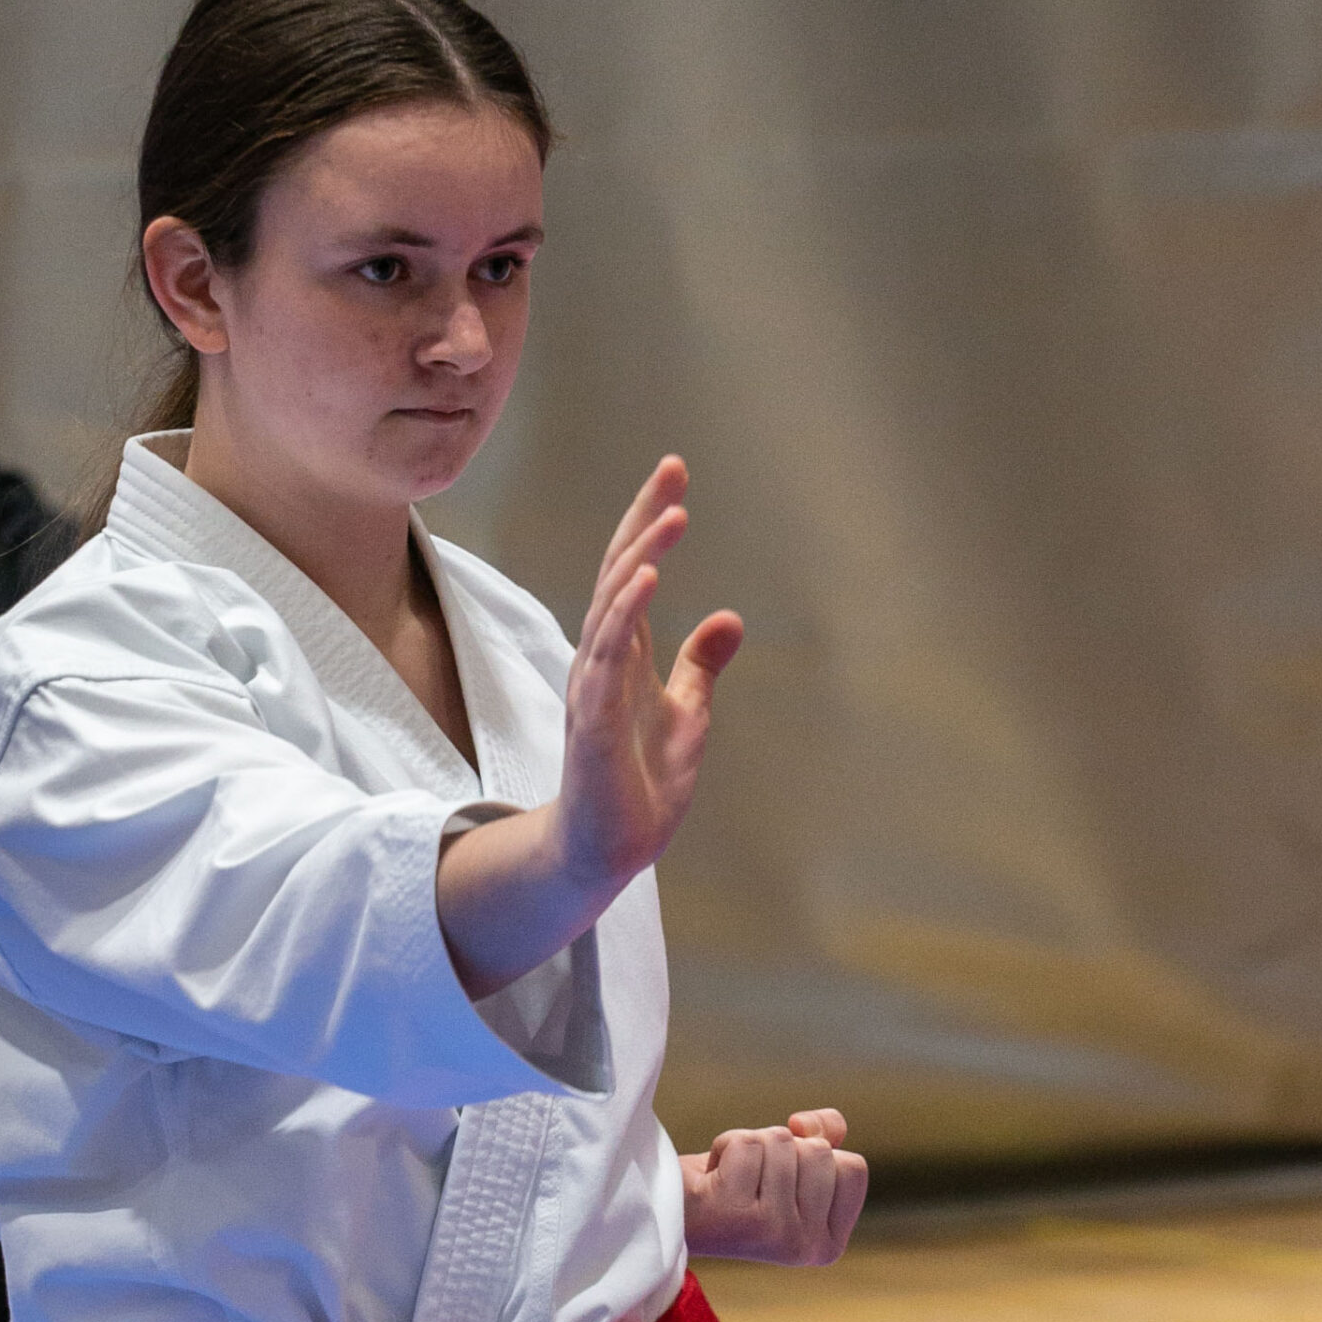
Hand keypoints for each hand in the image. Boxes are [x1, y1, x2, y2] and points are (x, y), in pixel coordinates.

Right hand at [557, 456, 743, 893]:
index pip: (631, 572)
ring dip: (639, 557)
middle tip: (673, 470)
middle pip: (616, 573)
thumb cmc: (638, 784)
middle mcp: (600, 660)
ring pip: (610, 607)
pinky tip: (644, 579)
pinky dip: (624, 615)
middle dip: (643, 520)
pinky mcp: (592, 722)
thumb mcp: (687, 715)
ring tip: (673, 516)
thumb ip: (701, 666)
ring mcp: (592, 688)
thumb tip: (729, 617)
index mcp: (623, 655)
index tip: (675, 475)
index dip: (650, 523)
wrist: (606, 851)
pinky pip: (606, 658)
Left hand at [680, 1108, 867, 1265]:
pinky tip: (712, 1177)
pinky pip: (748, 1144)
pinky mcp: (737, 1214)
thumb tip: (810, 1125)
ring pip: (783, 1142)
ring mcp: (773, 1232)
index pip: (853, 1167)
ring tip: (729, 1177)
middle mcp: (805, 1246)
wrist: (668, 1212)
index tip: (780, 1180)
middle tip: (749, 1179)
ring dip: (750, 1145)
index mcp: (827, 1244)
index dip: (814, 1155)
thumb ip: (823, 1138)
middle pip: (819, 1152)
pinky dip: (725, 1146)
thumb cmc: (731, 1186)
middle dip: (781, 1149)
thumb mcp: (789, 1164)